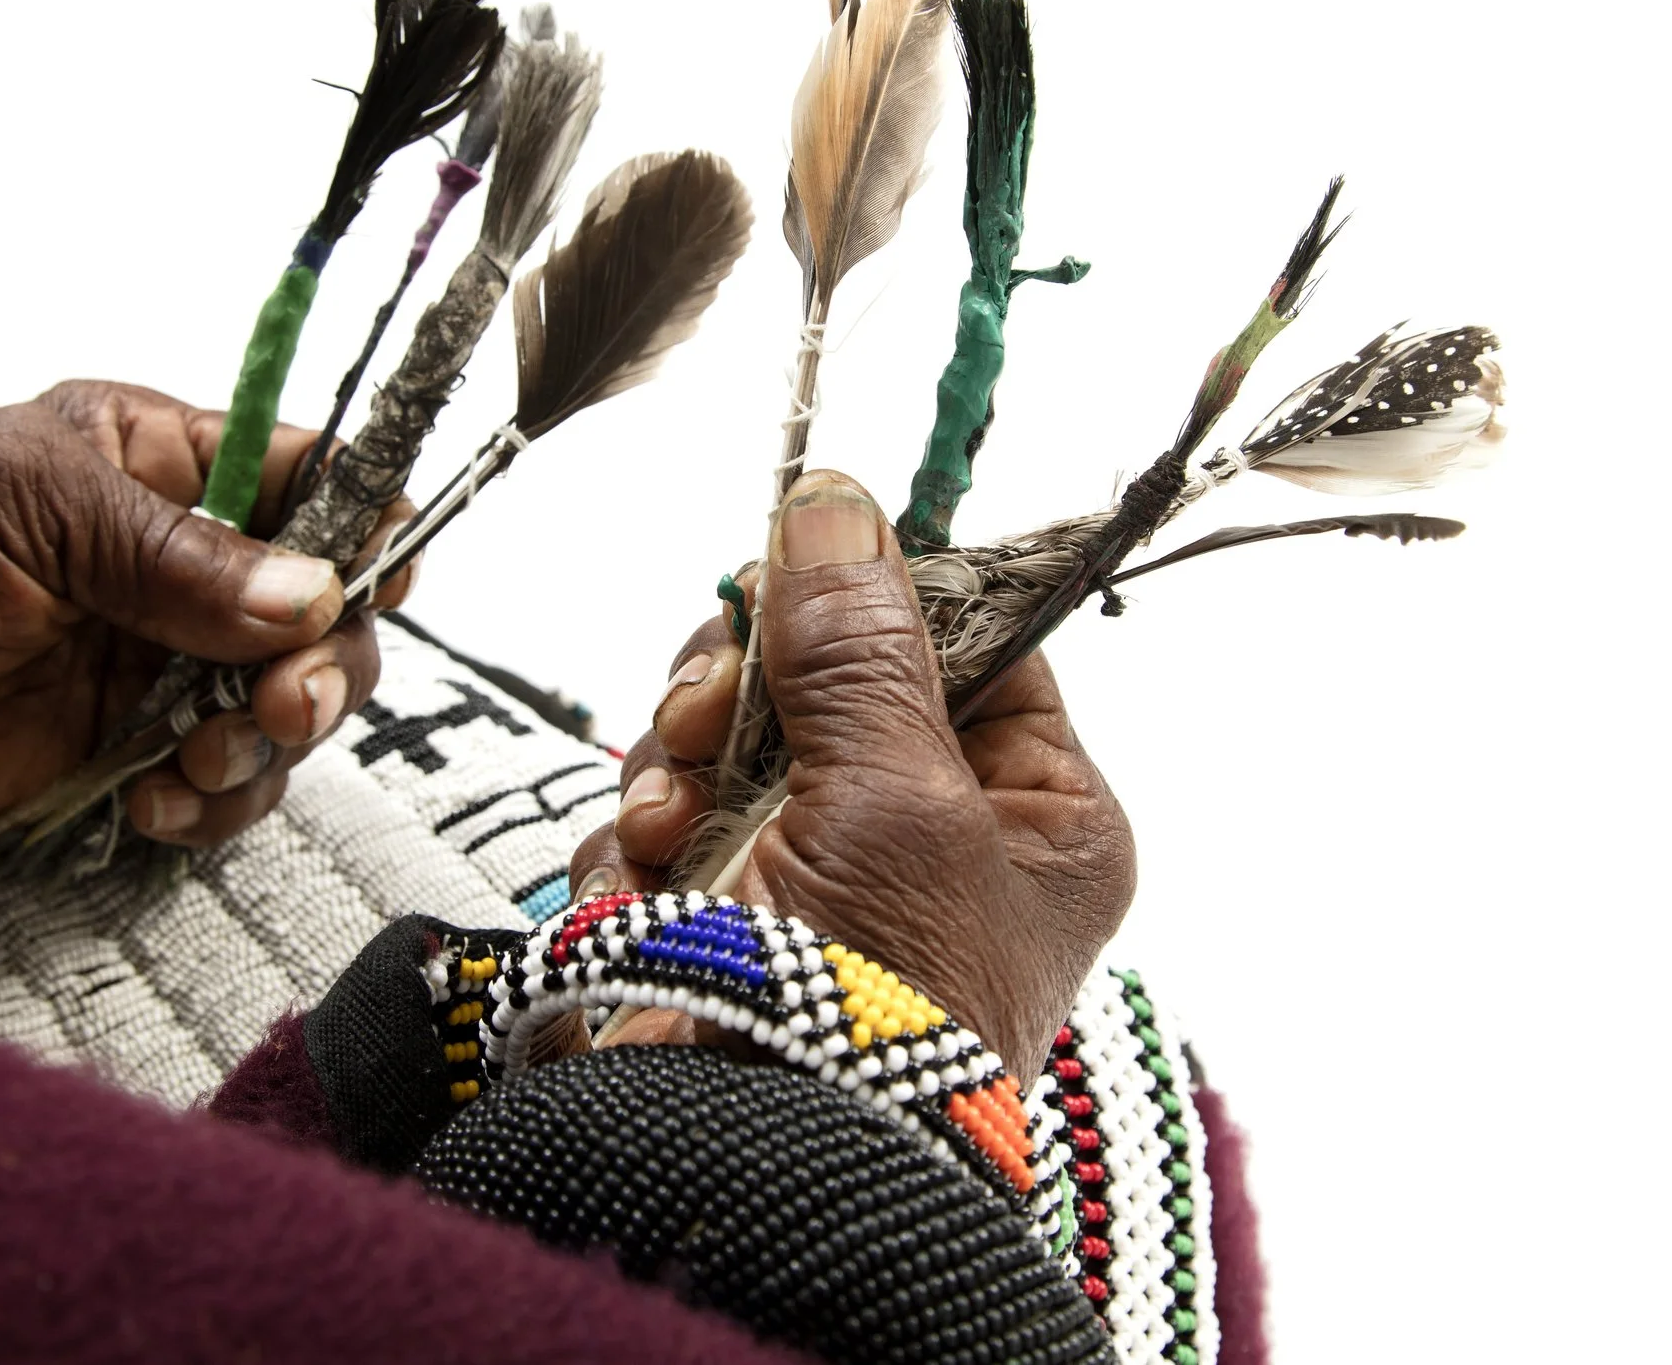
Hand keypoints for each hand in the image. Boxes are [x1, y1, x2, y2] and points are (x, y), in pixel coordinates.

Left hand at [0, 381, 412, 846]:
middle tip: (286, 704)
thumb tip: (313, 597)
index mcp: (169, 464)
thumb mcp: (42, 503)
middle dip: (326, 663)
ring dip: (266, 745)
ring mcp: (164, 665)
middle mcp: (187, 565)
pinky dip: (211, 804)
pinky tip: (154, 805)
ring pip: (289, 710)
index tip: (382, 577)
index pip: (313, 475)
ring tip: (192, 763)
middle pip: (328, 612)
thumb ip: (181, 553)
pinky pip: (223, 786)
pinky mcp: (131, 755)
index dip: (367, 522)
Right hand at [571, 469, 1134, 1078]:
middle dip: (749, 688)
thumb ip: (860, 648)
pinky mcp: (721, 920)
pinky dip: (638, 850)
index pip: (972, 644)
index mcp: (1034, 818)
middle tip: (708, 709)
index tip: (803, 562)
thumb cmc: (881, 1011)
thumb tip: (840, 500)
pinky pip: (663, 823)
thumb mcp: (897, 798)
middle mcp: (935, 843)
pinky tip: (643, 889)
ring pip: (731, 741)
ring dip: (678, 768)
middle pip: (831, 679)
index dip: (881, 597)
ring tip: (670, 826)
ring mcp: (822, 880)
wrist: (757, 1172)